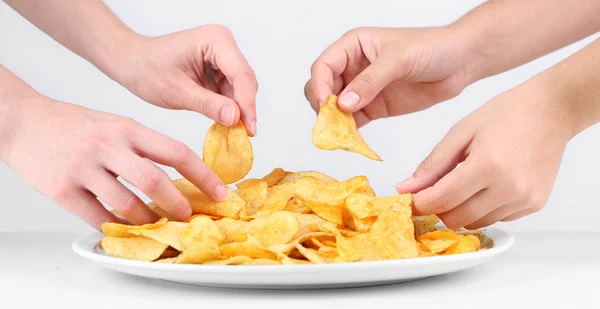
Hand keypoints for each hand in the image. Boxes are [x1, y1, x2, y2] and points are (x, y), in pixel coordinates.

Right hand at [1, 97, 227, 229]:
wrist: (23, 120)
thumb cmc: (74, 124)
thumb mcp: (115, 123)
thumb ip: (142, 146)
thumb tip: (175, 175)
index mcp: (128, 128)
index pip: (176, 151)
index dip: (203, 175)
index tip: (220, 191)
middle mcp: (109, 146)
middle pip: (155, 180)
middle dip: (178, 204)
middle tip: (189, 216)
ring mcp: (84, 167)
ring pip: (127, 203)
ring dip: (148, 219)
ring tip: (157, 224)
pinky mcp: (62, 188)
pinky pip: (97, 216)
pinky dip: (115, 226)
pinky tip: (123, 228)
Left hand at [116, 25, 257, 134]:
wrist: (132, 63)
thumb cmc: (147, 70)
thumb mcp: (178, 91)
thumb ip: (209, 104)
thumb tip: (236, 118)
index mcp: (215, 39)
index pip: (241, 74)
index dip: (247, 104)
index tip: (249, 130)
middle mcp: (223, 44)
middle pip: (245, 80)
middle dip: (245, 108)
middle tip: (244, 136)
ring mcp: (223, 56)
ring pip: (241, 87)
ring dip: (238, 110)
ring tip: (235, 134)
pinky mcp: (219, 68)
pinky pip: (231, 90)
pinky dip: (230, 108)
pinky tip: (227, 124)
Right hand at [304, 26, 475, 126]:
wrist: (460, 63)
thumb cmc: (431, 47)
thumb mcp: (399, 60)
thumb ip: (370, 81)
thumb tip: (343, 103)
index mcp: (353, 46)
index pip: (324, 65)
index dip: (319, 84)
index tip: (324, 104)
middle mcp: (353, 67)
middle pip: (322, 87)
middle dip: (323, 105)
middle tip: (331, 122)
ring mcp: (362, 89)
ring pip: (334, 107)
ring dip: (334, 121)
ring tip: (341, 134)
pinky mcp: (374, 107)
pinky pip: (353, 121)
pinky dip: (349, 131)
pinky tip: (351, 139)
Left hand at [396, 79, 571, 228]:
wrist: (551, 111)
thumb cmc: (506, 114)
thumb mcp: (461, 132)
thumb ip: (432, 164)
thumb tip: (406, 188)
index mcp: (487, 165)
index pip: (441, 200)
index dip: (419, 203)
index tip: (409, 199)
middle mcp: (509, 188)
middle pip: (457, 218)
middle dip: (439, 208)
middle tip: (435, 190)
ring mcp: (524, 199)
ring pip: (476, 223)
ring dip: (461, 209)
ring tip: (465, 183)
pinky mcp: (534, 204)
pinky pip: (496, 218)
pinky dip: (483, 209)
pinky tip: (487, 185)